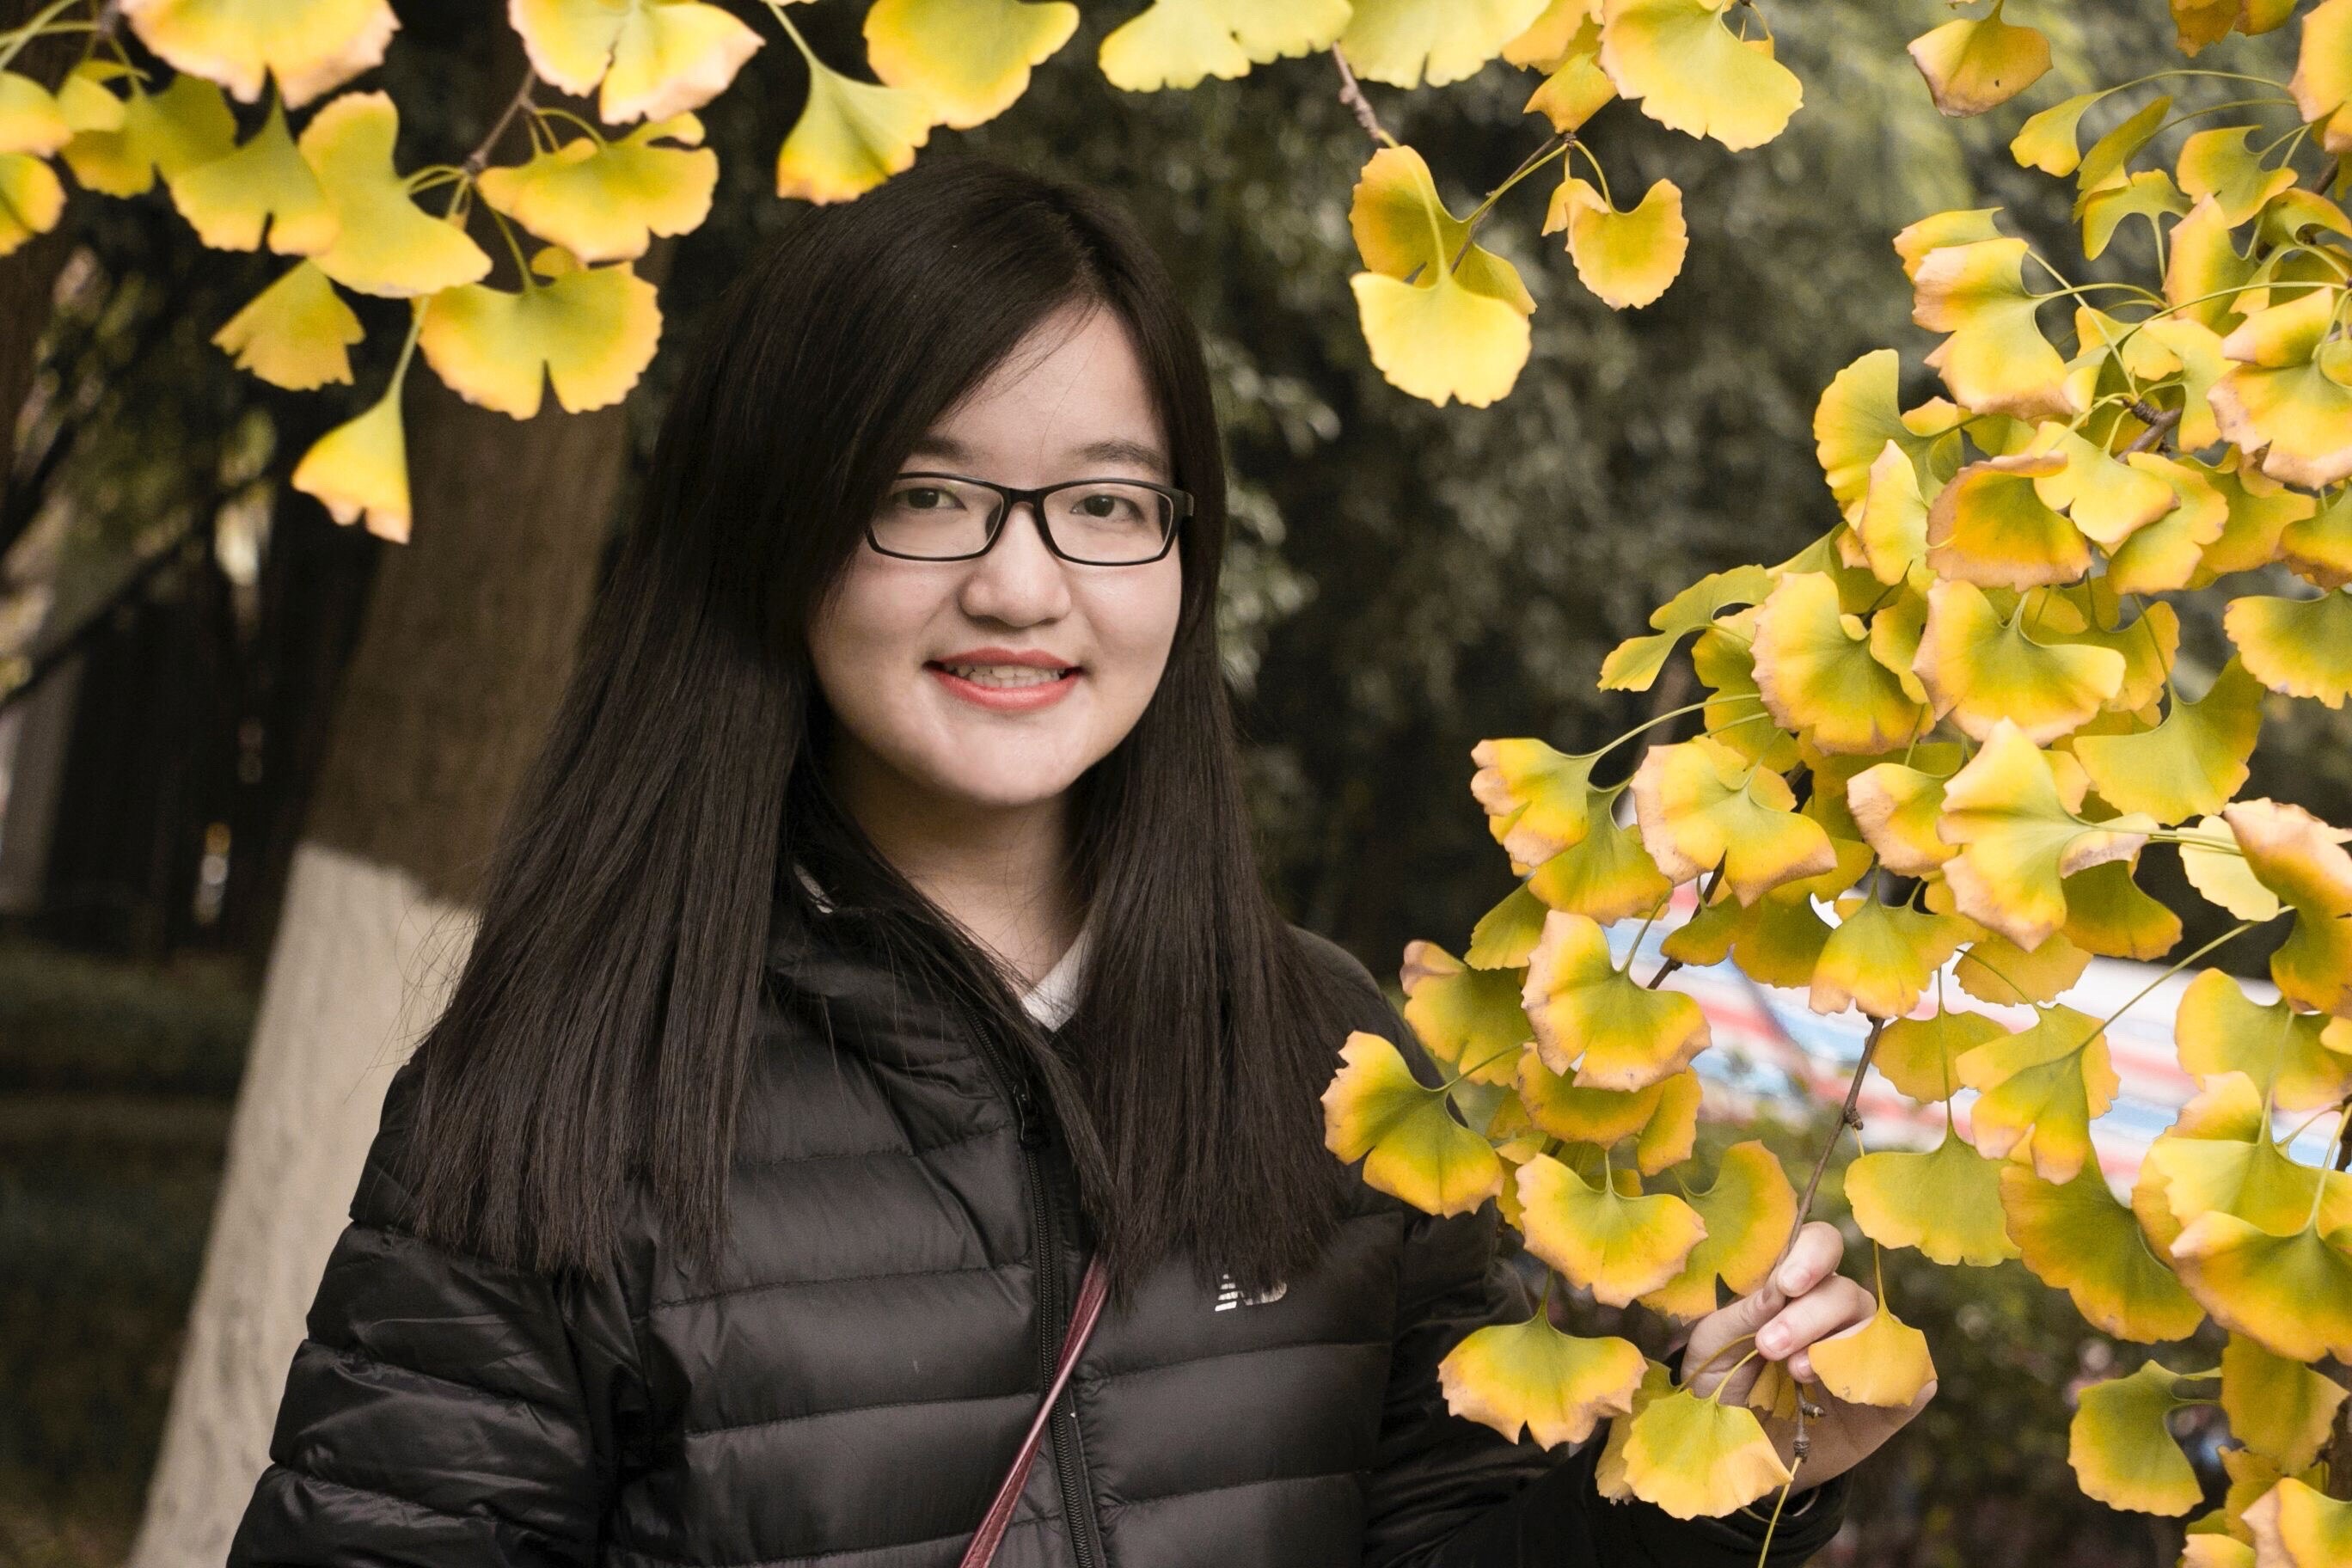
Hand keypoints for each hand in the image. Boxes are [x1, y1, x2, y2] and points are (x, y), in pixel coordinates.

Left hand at [1678, 1220, 1934, 1491]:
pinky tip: (1857, 1394)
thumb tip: (1778, 1290)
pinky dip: (1896, 1380)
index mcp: (1793, 1287)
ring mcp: (1863, 1356)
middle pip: (1845, 1292)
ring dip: (1839, 1348)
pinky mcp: (1886, 1400)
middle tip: (1769, 1346)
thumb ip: (1742, 1314)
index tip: (1786, 1284)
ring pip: (1877, 1329)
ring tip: (1798, 1373)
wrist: (1737, 1452)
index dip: (1811, 1256)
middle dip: (1808, 1316)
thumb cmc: (1721, 1385)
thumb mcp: (1713, 1344)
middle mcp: (1834, 1314)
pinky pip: (1914, 1377)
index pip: (1819, 1246)